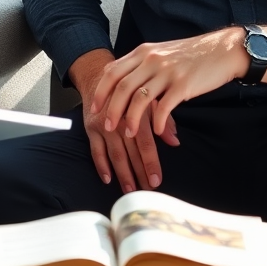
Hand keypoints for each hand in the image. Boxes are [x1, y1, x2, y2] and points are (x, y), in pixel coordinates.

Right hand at [69, 50, 167, 192]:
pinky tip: (108, 178)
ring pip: (114, 154)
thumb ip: (163, 119)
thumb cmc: (129, 88)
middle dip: (139, 173)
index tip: (156, 180)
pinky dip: (101, 165)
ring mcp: (103, 125)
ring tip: (130, 189)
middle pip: (130, 152)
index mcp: (136, 112)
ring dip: (122, 174)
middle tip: (147, 190)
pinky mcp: (91, 128)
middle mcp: (119, 120)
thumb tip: (175, 141)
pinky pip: (95, 150)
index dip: (151, 162)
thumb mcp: (149, 98)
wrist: (99, 75)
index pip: (145, 143)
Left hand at [91, 28, 247, 139]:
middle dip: (111, 109)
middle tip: (107, 126)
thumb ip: (142, 64)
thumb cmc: (191, 55)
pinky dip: (156, 121)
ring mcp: (167, 72)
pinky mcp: (183, 85)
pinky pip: (163, 107)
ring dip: (130, 119)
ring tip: (127, 132)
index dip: (101, 91)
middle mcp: (152, 60)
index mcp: (143, 52)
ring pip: (139, 98)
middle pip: (122, 87)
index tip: (95, 106)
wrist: (222, 50)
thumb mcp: (161, 53)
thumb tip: (123, 82)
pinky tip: (155, 130)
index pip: (113, 71)